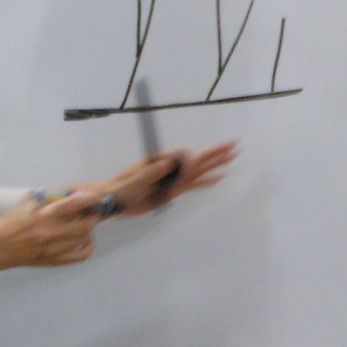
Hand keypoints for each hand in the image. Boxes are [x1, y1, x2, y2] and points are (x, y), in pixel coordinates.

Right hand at [0, 190, 105, 268]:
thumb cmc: (12, 222)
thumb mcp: (29, 204)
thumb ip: (50, 199)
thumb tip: (70, 194)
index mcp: (45, 214)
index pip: (75, 204)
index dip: (90, 199)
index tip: (97, 196)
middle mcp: (53, 232)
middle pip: (87, 224)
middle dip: (93, 215)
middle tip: (92, 211)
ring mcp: (55, 248)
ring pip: (85, 238)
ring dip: (88, 229)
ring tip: (84, 223)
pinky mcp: (55, 260)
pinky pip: (81, 255)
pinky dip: (87, 246)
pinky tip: (84, 240)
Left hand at [93, 140, 239, 215]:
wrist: (113, 201)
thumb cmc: (121, 187)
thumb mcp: (135, 180)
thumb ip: (153, 172)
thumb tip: (170, 160)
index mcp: (161, 161)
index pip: (184, 156)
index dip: (198, 156)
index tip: (206, 158)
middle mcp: (170, 167)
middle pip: (197, 159)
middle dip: (215, 153)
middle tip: (233, 145)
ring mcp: (173, 179)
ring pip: (199, 170)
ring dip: (215, 164)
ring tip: (232, 157)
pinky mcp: (172, 191)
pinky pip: (193, 185)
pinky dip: (206, 181)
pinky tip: (218, 178)